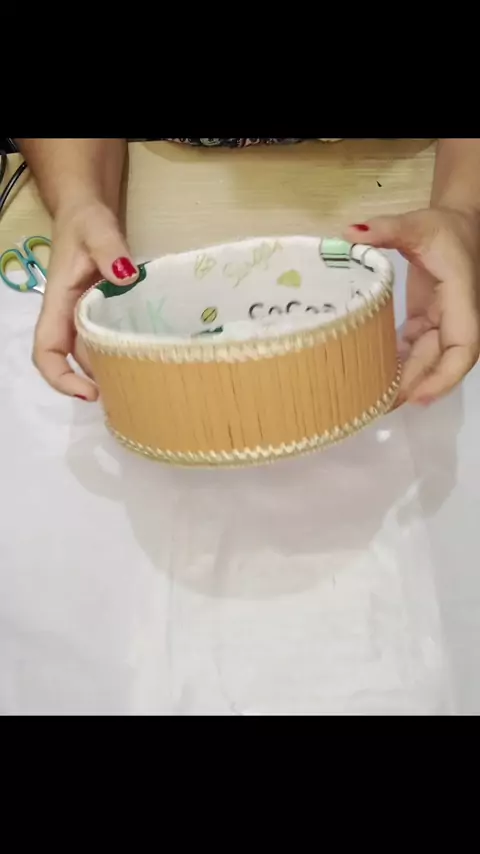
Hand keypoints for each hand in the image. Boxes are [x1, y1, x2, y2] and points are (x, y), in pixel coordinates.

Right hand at [34, 200, 137, 399]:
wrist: (87, 211)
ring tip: (147, 382)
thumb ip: (110, 250)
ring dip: (114, 369)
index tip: (90, 392)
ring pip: (94, 354)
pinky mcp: (102, 311)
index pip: (47, 351)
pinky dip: (125, 351)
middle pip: (74, 362)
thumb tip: (126, 276)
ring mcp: (84, 316)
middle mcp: (68, 316)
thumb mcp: (97, 229)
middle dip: (97, 382)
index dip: (61, 377)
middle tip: (133, 394)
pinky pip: (109, 339)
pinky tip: (150, 356)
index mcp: (58, 304)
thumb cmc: (86, 221)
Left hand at [344, 207, 479, 403]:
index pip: (464, 347)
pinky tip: (373, 378)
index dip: (445, 376)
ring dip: (404, 382)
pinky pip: (414, 351)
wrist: (457, 224)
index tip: (419, 397)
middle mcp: (455, 318)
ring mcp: (441, 323)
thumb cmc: (443, 227)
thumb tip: (349, 234)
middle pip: (441, 363)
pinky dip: (397, 365)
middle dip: (414, 387)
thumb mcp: (416, 224)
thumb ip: (387, 229)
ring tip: (373, 401)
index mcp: (461, 299)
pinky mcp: (427, 323)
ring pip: (426, 361)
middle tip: (379, 406)